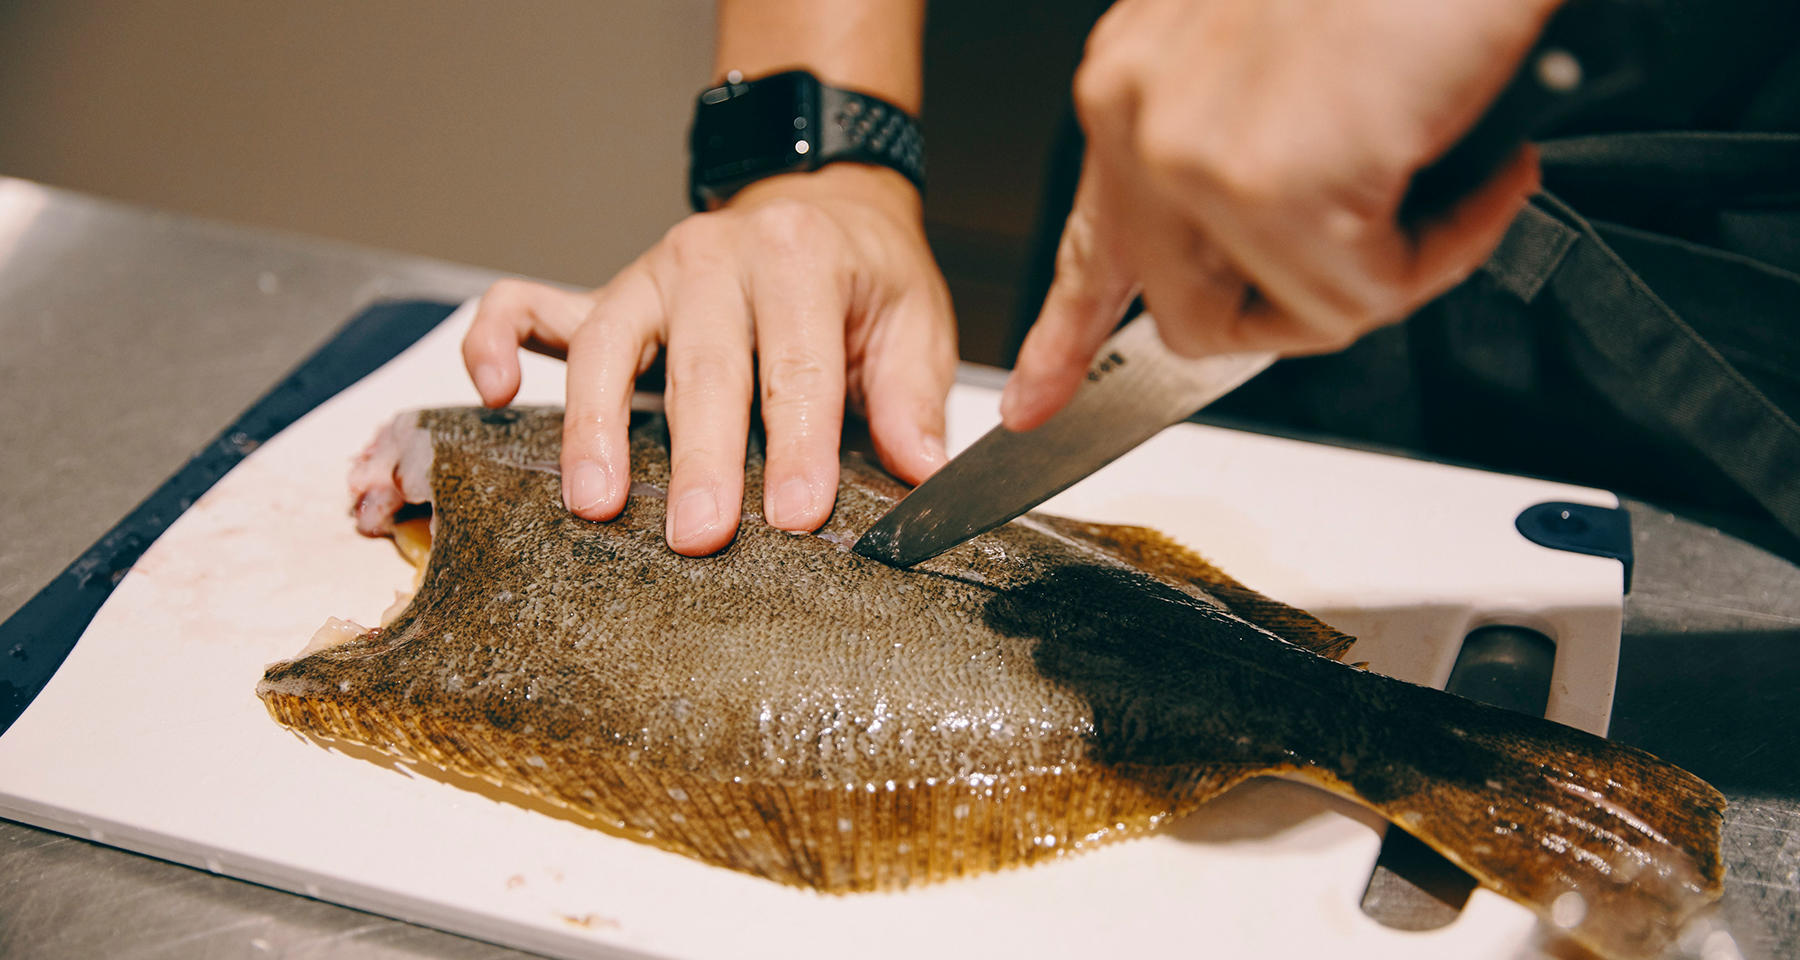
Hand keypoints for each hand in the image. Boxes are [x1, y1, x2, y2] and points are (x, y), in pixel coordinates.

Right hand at [462, 163, 956, 555]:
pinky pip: (530, 305)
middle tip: (698, 536)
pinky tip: (490, 391)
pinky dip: (497, 338)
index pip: (798, 364)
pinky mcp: (607, 294)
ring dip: (597, 428)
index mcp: (800, 260)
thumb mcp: (912, 320)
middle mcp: (716, 259)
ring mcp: (651, 274)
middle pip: (704, 366)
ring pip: (609, 347)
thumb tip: (921, 470)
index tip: (798, 514)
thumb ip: (909, 395)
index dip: (799, 445)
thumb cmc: (863, 277)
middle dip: (701, 458)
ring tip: (596, 503)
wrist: (820, 204)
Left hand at [1002, 0, 1553, 429]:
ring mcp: (1196, 154)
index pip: (1086, 245)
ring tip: (1446, 177)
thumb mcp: (1275, 64)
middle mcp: (1138, 117)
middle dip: (1299, 311)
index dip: (1061, 335)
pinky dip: (1446, 250)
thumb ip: (1233, 159)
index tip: (1035, 399)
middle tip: (1388, 249)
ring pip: (1292, 316)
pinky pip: (1364, 298)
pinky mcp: (1273, 184)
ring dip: (1394, 271)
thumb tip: (1257, 256)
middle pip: (1191, 316)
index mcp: (1130, 85)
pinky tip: (1481, 174)